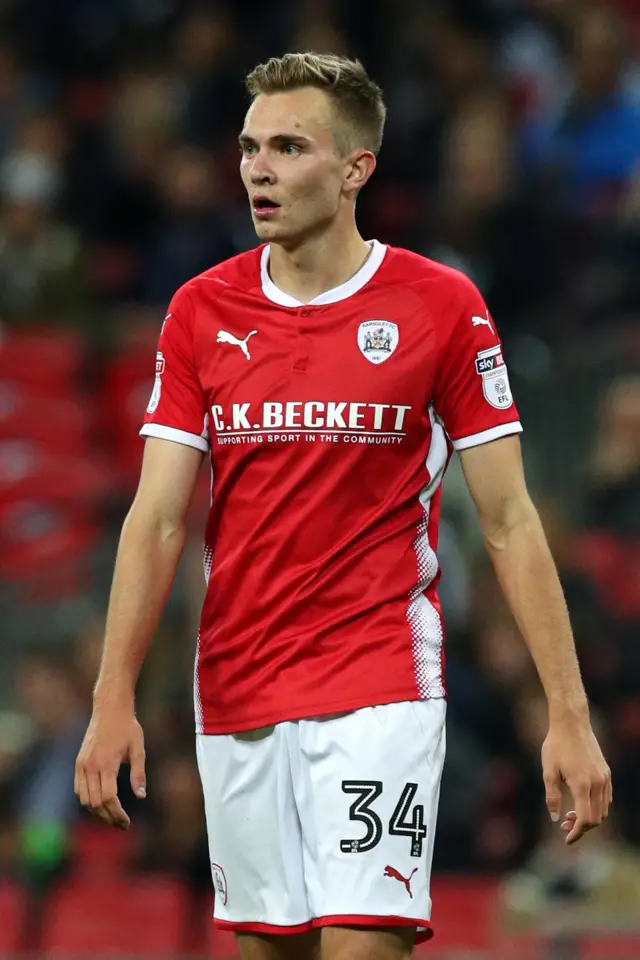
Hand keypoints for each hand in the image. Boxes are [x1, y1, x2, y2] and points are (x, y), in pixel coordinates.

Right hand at [74, 701, 145, 829]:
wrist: (109, 708)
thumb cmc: (127, 726)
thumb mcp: (138, 748)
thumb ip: (138, 773)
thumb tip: (141, 796)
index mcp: (106, 762)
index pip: (108, 798)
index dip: (117, 814)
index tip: (127, 821)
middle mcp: (90, 765)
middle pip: (95, 803)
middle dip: (108, 817)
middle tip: (122, 824)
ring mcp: (82, 764)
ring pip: (84, 799)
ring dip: (97, 812)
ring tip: (113, 817)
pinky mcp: (78, 762)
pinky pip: (79, 789)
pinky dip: (88, 801)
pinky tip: (101, 804)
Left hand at [541, 718, 611, 843]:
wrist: (571, 723)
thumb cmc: (556, 745)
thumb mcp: (548, 771)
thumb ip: (552, 797)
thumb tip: (556, 818)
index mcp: (582, 784)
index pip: (585, 820)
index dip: (576, 833)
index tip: (566, 839)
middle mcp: (597, 783)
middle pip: (596, 818)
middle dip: (581, 827)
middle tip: (564, 825)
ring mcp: (604, 778)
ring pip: (603, 810)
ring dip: (590, 817)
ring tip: (570, 813)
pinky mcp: (606, 772)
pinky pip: (606, 798)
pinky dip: (597, 806)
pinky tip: (581, 803)